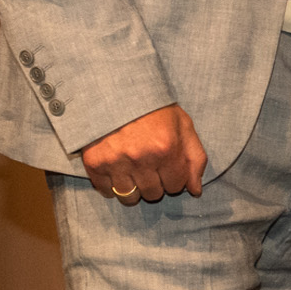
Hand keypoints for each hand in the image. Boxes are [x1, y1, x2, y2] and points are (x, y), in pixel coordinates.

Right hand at [80, 103, 207, 202]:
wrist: (114, 92)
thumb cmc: (153, 109)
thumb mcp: (182, 125)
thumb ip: (194, 158)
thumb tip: (195, 190)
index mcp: (166, 148)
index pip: (176, 185)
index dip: (174, 178)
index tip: (167, 167)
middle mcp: (141, 158)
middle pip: (153, 194)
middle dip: (155, 184)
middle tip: (150, 167)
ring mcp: (116, 162)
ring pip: (129, 197)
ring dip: (134, 189)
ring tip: (133, 172)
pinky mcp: (95, 163)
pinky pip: (106, 191)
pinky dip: (111, 186)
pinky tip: (116, 171)